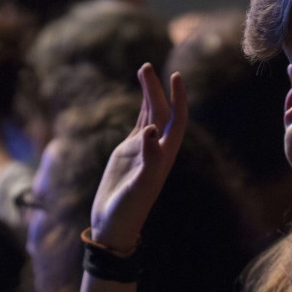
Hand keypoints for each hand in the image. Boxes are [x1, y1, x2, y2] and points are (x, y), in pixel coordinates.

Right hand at [89, 64, 187, 252]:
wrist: (113, 225)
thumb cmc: (128, 210)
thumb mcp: (139, 186)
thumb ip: (148, 159)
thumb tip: (152, 131)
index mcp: (164, 156)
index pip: (177, 121)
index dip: (179, 99)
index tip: (176, 77)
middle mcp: (157, 150)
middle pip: (162, 113)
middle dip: (157, 90)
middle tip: (146, 66)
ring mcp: (142, 150)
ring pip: (150, 115)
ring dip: (149, 94)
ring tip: (144, 69)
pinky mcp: (128, 152)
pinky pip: (138, 124)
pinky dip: (141, 108)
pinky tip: (142, 95)